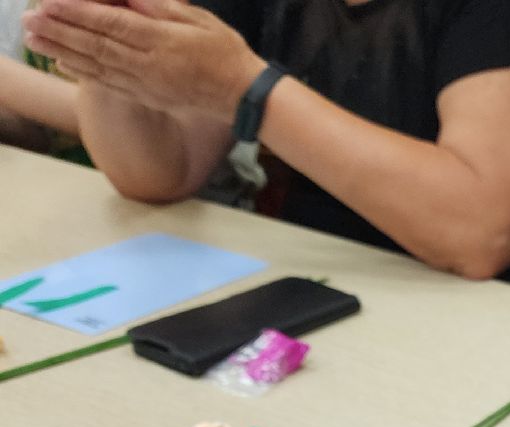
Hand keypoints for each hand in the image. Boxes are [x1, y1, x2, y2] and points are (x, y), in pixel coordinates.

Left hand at [24, 0, 264, 117]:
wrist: (244, 95)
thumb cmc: (225, 52)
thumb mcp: (197, 18)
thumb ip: (159, 6)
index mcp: (162, 41)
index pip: (111, 23)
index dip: (77, 12)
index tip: (49, 2)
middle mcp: (149, 64)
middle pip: (96, 44)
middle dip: (59, 31)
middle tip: (28, 20)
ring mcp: (147, 84)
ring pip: (96, 65)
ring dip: (61, 51)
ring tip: (34, 40)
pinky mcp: (148, 97)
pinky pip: (109, 84)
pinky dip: (83, 73)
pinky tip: (62, 63)